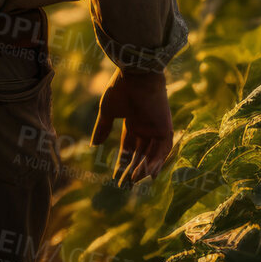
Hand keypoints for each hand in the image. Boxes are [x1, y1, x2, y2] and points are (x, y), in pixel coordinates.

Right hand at [92, 69, 174, 186]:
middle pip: (141, 155)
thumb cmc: (120, 88)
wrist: (136, 74)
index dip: (123, 162)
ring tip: (133, 181)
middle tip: (124, 186)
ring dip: (143, 168)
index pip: (129, 148)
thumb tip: (94, 145)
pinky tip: (146, 173)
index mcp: (133, 123)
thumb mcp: (107, 111)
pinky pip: (163, 150)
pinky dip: (155, 162)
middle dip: (132, 170)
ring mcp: (157, 129)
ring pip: (152, 155)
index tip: (116, 177)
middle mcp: (147, 128)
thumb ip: (102, 128)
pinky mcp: (166, 128)